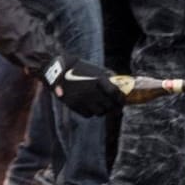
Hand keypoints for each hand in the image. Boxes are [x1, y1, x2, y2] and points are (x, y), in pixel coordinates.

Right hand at [45, 56, 184, 116]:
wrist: (60, 71)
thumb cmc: (82, 69)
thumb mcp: (98, 70)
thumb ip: (110, 79)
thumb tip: (123, 87)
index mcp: (100, 81)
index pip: (117, 95)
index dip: (122, 100)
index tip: (122, 101)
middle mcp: (93, 92)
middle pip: (110, 107)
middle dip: (114, 107)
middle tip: (115, 106)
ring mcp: (84, 100)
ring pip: (100, 113)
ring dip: (103, 110)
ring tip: (102, 106)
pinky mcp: (75, 106)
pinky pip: (88, 115)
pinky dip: (91, 113)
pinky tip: (91, 107)